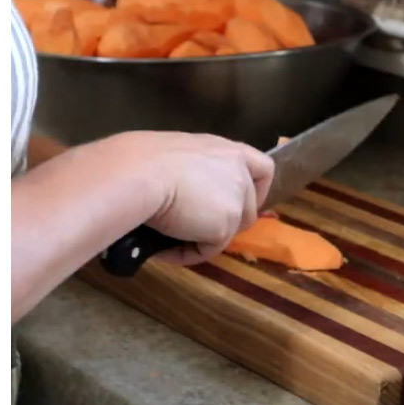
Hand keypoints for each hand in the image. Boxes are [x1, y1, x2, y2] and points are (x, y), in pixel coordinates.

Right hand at [107, 130, 274, 263]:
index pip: (264, 168)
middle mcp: (239, 174)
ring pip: (228, 232)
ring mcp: (236, 202)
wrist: (139, 173)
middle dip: (225, 222)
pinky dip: (188, 253)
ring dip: (204, 238)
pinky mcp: (224, 228)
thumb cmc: (146, 160)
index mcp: (228, 151)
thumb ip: (199, 172)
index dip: (258, 189)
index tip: (238, 201)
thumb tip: (191, 196)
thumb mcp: (180, 157)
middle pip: (249, 210)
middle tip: (193, 226)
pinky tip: (165, 249)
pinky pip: (208, 250)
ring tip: (170, 236)